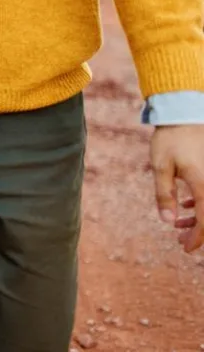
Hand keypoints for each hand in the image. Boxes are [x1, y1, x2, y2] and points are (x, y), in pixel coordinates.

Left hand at [150, 124, 203, 252]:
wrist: (184, 113)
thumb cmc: (170, 139)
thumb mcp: (161, 167)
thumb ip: (164, 195)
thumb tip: (167, 221)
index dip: (198, 238)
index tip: (185, 248)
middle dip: (199, 232)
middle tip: (180, 241)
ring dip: (198, 218)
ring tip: (177, 225)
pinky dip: (201, 204)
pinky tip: (185, 206)